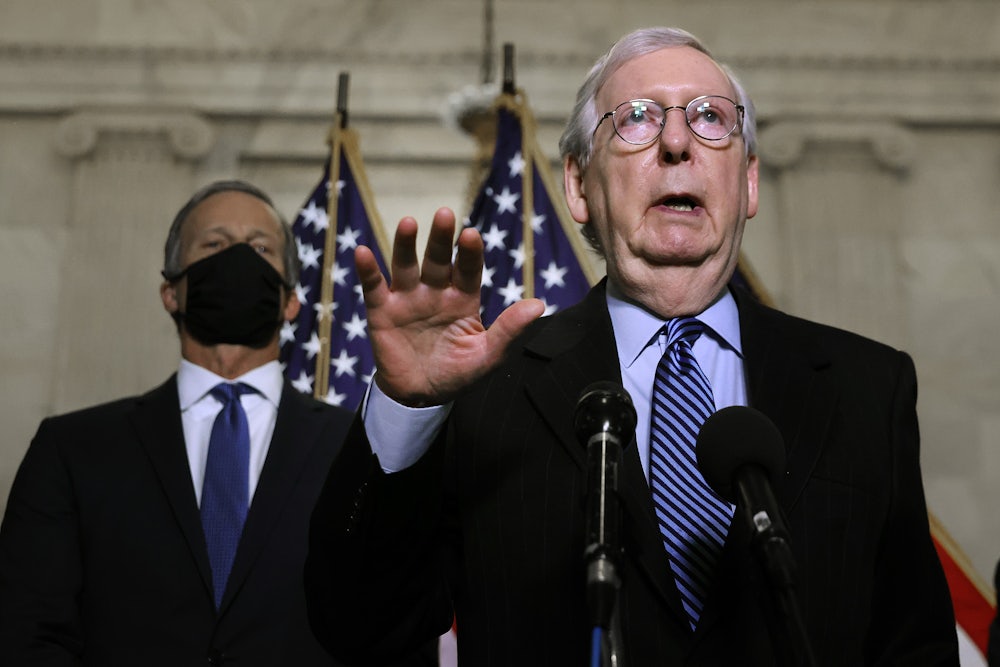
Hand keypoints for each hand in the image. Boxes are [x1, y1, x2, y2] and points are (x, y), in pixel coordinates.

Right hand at [356, 207, 544, 406]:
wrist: (420, 397)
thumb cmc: (457, 373)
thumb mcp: (487, 355)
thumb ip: (509, 329)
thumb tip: (539, 304)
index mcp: (463, 298)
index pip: (468, 269)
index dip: (469, 253)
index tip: (471, 235)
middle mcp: (435, 291)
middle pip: (438, 260)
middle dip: (441, 239)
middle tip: (445, 215)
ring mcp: (408, 299)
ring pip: (406, 265)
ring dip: (406, 244)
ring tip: (409, 223)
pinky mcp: (382, 311)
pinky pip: (375, 287)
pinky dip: (368, 270)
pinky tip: (364, 252)